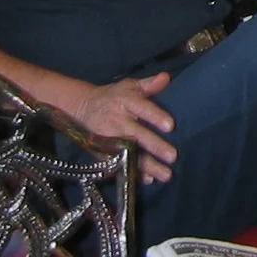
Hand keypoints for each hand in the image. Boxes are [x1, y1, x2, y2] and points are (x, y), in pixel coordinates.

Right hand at [63, 73, 177, 182]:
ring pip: (129, 153)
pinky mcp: (103, 151)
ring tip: (165, 175)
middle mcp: (117, 120)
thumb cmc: (114, 96)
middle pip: (137, 135)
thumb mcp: (130, 86)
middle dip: (154, 146)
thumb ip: (149, 84)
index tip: (171, 126)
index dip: (156, 116)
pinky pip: (118, 164)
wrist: (83, 106)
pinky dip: (132, 172)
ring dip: (147, 165)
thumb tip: (167, 78)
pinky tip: (148, 179)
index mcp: (126, 102)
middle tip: (173, 156)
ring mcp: (109, 138)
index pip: (143, 108)